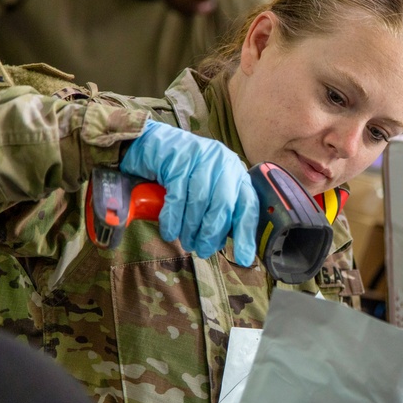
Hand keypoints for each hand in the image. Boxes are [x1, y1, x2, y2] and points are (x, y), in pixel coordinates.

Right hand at [119, 120, 257, 264]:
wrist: (154, 145)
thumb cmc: (184, 173)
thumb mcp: (207, 189)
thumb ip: (218, 211)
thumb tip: (220, 243)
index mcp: (235, 173)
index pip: (248, 205)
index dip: (246, 233)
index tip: (244, 258)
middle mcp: (223, 163)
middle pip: (223, 205)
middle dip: (212, 233)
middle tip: (202, 249)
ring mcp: (201, 158)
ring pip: (200, 202)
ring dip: (191, 228)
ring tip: (186, 241)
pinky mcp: (179, 159)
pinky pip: (178, 196)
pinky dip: (174, 218)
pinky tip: (170, 231)